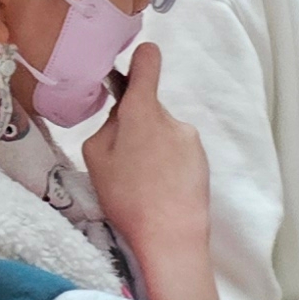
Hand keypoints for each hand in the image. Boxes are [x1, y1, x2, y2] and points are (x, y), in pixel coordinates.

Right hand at [81, 46, 221, 299]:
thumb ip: (108, 125)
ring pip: (163, 133)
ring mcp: (191, 140)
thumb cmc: (127, 197)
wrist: (172, 238)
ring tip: (141, 183)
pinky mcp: (203, 161)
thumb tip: (121, 113)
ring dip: (151, 148)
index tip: (131, 70)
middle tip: (122, 160)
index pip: (148, 63)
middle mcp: (172, 118)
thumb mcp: (96, 156)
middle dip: (135, 125)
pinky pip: (177, 153)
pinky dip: (166, 165)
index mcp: (143, 110)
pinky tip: (159, 190)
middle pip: (149, 108)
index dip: (139, 61)